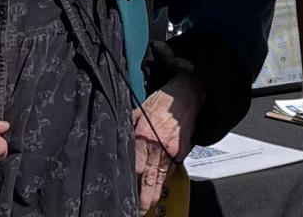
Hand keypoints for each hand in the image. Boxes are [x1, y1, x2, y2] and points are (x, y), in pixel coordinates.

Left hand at [132, 72, 203, 213]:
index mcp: (143, 135)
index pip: (134, 164)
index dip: (130, 180)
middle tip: (138, 209)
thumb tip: (117, 140)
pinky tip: (159, 190)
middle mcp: (157, 145)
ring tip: (148, 206)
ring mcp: (171, 151)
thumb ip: (128, 129)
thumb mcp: (138, 112)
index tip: (124, 191)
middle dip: (143, 196)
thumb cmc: (161, 103)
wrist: (185, 97)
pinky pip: (171, 171)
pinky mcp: (181, 153)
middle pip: (148, 176)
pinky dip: (164, 182)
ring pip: (160, 178)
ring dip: (154, 193)